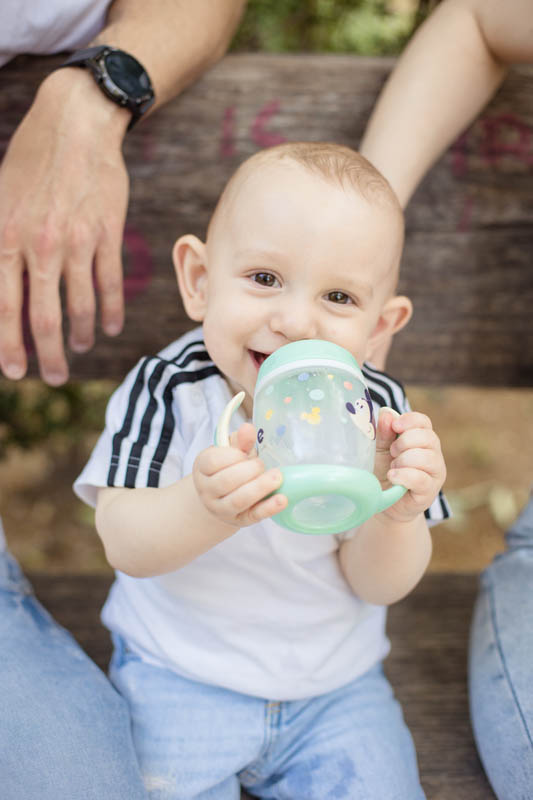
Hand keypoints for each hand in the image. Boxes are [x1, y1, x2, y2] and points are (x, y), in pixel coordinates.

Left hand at [0, 69, 130, 384]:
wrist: (75, 124)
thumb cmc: (30, 163)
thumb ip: (0, 246)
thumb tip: (1, 292)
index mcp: (5, 237)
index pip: (3, 305)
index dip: (7, 344)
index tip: (14, 371)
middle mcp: (40, 244)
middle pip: (42, 316)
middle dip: (47, 354)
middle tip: (54, 377)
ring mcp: (77, 241)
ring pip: (79, 305)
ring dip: (81, 334)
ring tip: (81, 348)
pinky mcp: (107, 234)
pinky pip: (109, 283)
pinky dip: (110, 311)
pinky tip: (110, 327)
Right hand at [193, 422, 287, 527]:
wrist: (221, 497)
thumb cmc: (228, 468)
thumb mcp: (229, 451)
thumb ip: (239, 440)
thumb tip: (248, 428)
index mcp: (203, 468)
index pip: (213, 462)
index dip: (232, 456)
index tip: (245, 453)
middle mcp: (208, 490)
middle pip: (225, 482)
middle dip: (248, 471)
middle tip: (262, 464)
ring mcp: (221, 508)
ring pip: (238, 500)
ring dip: (260, 488)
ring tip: (277, 477)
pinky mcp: (239, 520)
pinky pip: (254, 515)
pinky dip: (269, 508)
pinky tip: (282, 499)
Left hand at [374, 410, 445, 522]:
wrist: (384, 502)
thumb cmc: (383, 471)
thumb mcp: (379, 449)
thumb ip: (383, 432)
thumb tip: (386, 413)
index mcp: (421, 439)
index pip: (424, 422)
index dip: (409, 420)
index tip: (395, 426)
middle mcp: (433, 453)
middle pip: (427, 437)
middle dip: (404, 442)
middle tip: (392, 453)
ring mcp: (434, 473)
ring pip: (425, 457)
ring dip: (403, 460)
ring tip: (392, 468)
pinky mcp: (430, 491)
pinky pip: (420, 478)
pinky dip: (403, 475)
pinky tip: (392, 476)